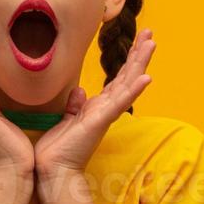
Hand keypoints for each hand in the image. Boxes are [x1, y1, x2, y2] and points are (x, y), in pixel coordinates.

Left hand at [35, 29, 155, 187]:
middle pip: (128, 77)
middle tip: (151, 34)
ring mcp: (106, 115)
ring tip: (152, 44)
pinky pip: (120, 104)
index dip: (129, 60)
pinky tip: (146, 78)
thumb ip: (75, 105)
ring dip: (140, 64)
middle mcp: (106, 109)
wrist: (52, 170)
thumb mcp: (66, 119)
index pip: (118, 79)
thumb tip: (80, 91)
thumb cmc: (58, 148)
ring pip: (128, 84)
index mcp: (98, 107)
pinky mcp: (100, 121)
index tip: (138, 40)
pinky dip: (133, 90)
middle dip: (139, 54)